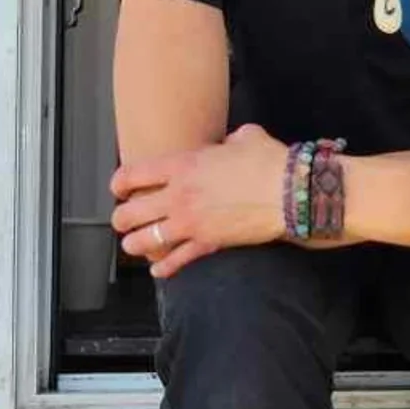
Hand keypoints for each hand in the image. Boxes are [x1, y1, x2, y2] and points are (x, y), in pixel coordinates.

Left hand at [110, 123, 286, 277]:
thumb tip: (233, 144)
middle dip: (122, 218)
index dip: (119, 183)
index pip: (133, 174)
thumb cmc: (269, 162)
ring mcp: (191, 222)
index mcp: (183, 165)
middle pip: (130, 212)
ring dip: (136, 244)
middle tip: (124, 219)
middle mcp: (178, 195)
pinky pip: (177, 260)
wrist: (290, 192)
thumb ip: (229, 141)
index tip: (119, 188)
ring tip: (134, 244)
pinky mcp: (208, 243)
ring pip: (145, 240)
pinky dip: (165, 267)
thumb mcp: (245, 137)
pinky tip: (158, 270)